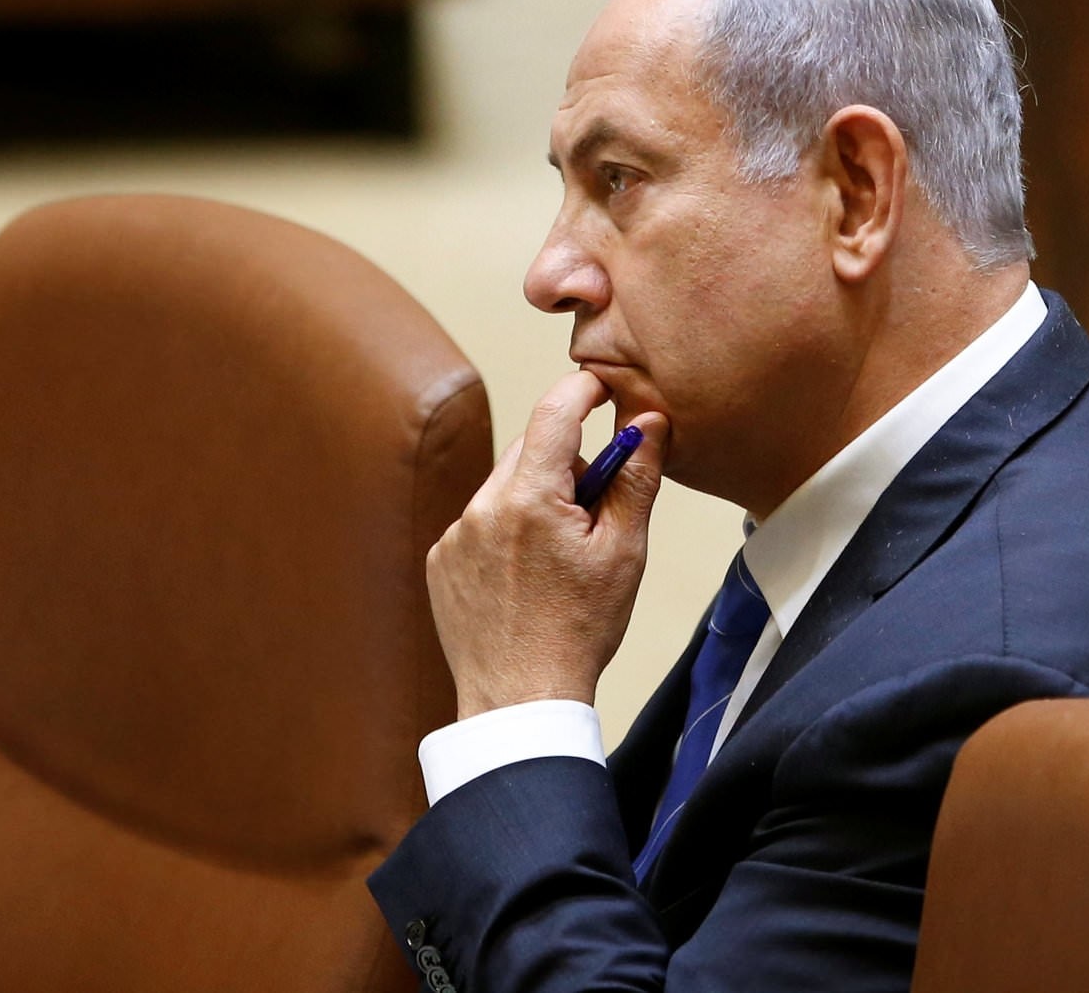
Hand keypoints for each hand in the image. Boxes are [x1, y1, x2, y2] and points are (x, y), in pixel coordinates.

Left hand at [425, 370, 669, 718]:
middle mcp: (483, 506)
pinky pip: (480, 522)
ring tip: (558, 557)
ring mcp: (455, 534)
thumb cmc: (579, 630)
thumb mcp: (624, 552)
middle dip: (565, 466)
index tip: (603, 389)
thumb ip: (635, 478)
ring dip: (534, 500)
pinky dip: (505, 532)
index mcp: (530, 498)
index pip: (555, 410)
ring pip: (505, 487)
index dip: (583, 389)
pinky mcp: (440, 560)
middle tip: (594, 514)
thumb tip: (647, 422)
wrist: (520, 700)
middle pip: (531, 451)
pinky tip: (526, 577)